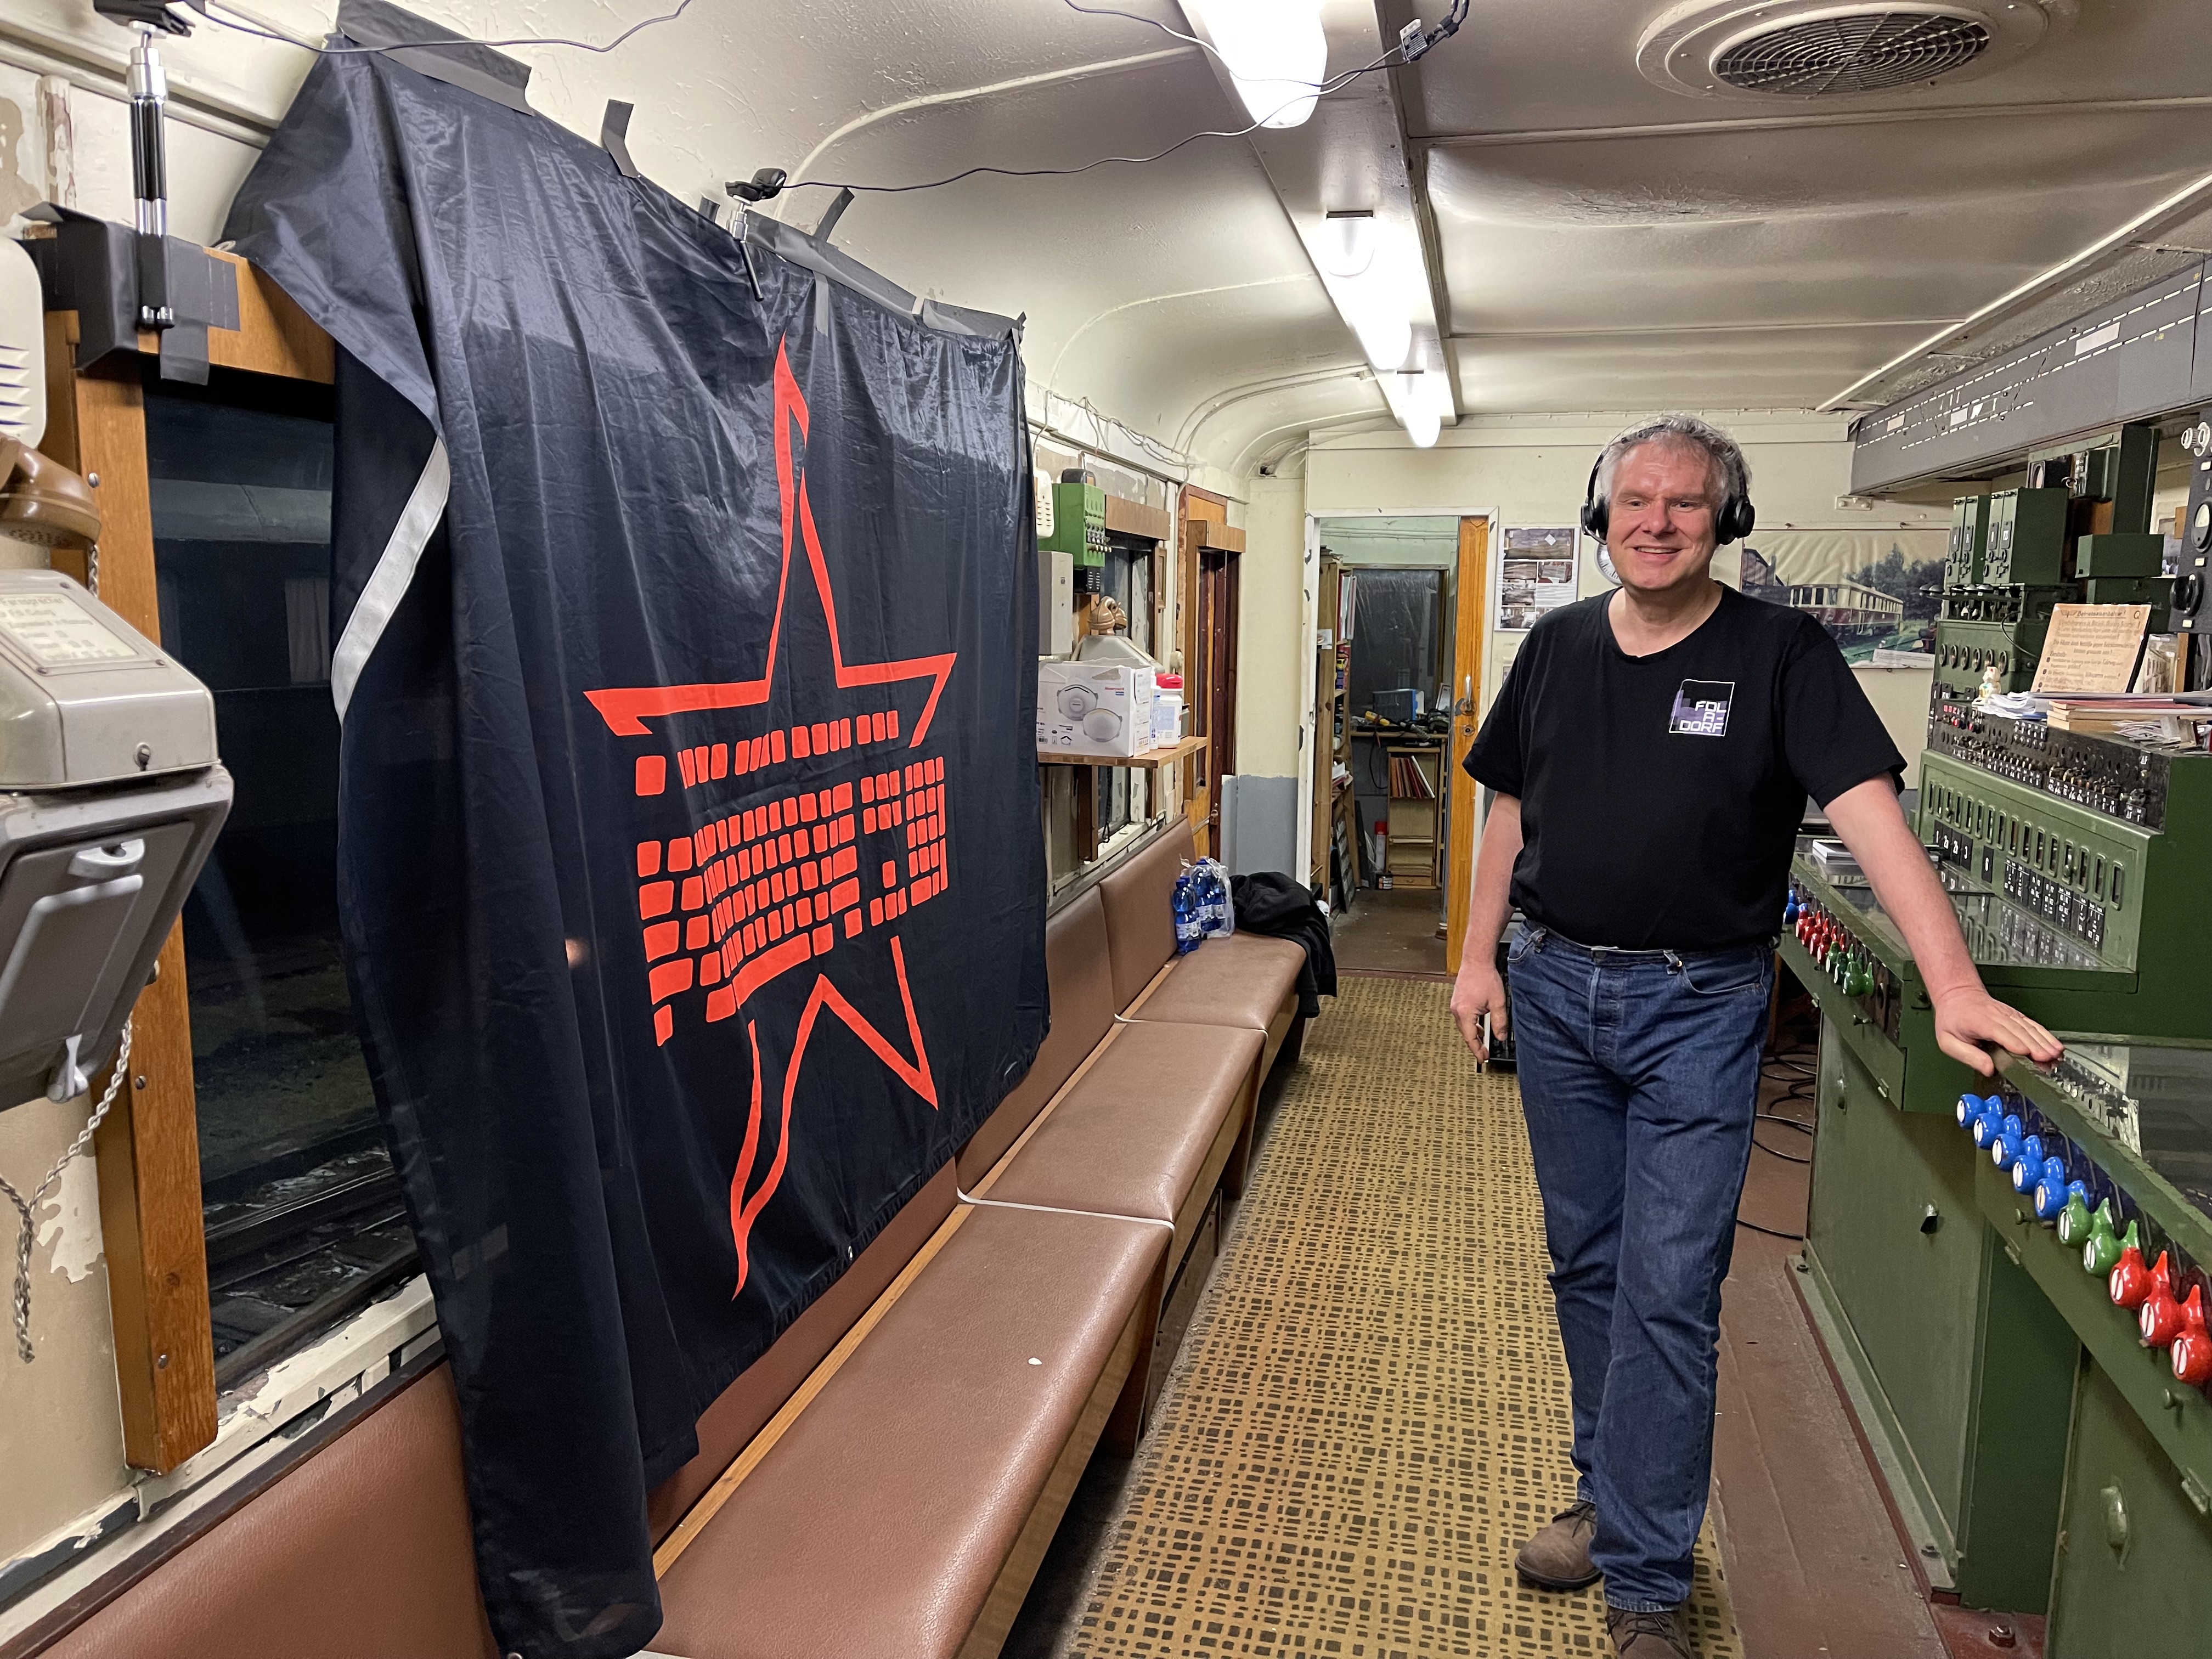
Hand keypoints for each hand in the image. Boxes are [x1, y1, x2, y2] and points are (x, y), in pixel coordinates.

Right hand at [1452, 960, 1506, 1055]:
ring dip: (1473, 1033)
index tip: (1483, 1058)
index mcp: (1465, 1013)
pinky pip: (1464, 1017)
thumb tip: (1500, 1037)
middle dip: (1475, 1044)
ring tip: (1483, 1040)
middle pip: (1465, 1033)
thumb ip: (1499, 1022)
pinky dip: (1471, 1024)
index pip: (1470, 1038)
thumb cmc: (1485, 977)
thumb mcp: (1497, 1002)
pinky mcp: (1457, 1000)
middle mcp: (1457, 1010)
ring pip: (1464, 1025)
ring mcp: (1455, 1005)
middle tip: (1485, 1053)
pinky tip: (1479, 1024)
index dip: (1477, 1050)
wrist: (1476, 960)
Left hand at [1932, 986, 2062, 1075]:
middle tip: (2047, 1059)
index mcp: (1979, 1022)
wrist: (1957, 995)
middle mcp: (1997, 1016)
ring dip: (2044, 1041)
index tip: (2027, 1053)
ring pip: (2029, 1028)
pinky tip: (2054, 1044)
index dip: (2014, 1043)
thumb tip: (1988, 1069)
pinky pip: (2032, 1025)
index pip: (2000, 1033)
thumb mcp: (1948, 1041)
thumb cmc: (1952, 1019)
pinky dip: (2045, 1035)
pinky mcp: (2015, 1016)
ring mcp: (2008, 1015)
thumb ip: (1968, 1056)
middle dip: (2035, 1046)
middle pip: (2019, 1032)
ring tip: (2055, 1054)